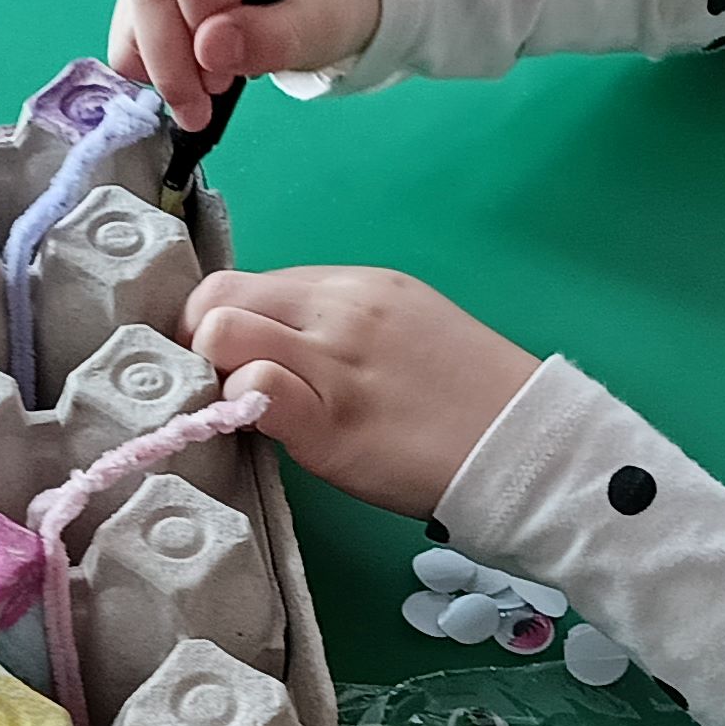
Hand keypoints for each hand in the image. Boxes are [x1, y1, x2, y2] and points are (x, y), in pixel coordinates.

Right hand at [109, 0, 384, 131]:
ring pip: (132, 5)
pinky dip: (143, 61)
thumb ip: (275, 35)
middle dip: (170, 60)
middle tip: (198, 108)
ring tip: (195, 98)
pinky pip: (125, 19)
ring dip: (155, 65)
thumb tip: (210, 48)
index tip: (225, 82)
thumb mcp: (322, 23)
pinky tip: (179, 77)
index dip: (203, 35)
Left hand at [183, 264, 538, 518]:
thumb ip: (335, 328)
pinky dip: (237, 411)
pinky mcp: (332, 422)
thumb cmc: (467, 400)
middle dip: (195, 344)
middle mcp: (338, 310)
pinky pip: (252, 391)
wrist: (529, 444)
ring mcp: (333, 362)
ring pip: (219, 333)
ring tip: (236, 414)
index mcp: (354, 286)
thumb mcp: (403, 330)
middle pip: (216, 297)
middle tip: (216, 390)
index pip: (245, 281)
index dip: (218, 324)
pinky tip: (262, 436)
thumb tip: (272, 346)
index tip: (227, 364)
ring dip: (210, 377)